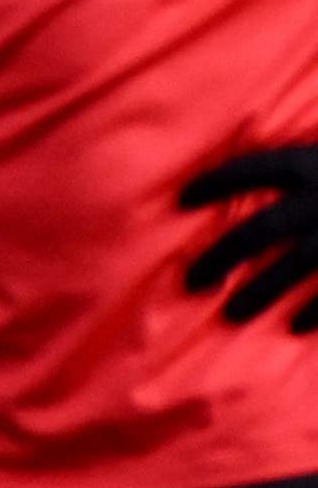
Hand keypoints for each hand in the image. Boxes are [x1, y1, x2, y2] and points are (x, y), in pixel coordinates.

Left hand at [182, 142, 317, 328]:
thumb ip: (303, 165)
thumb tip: (263, 161)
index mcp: (313, 164)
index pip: (254, 169)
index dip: (215, 183)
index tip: (182, 198)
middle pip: (262, 229)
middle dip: (223, 255)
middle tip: (191, 282)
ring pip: (293, 266)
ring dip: (260, 292)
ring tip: (232, 315)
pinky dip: (314, 310)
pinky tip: (293, 326)